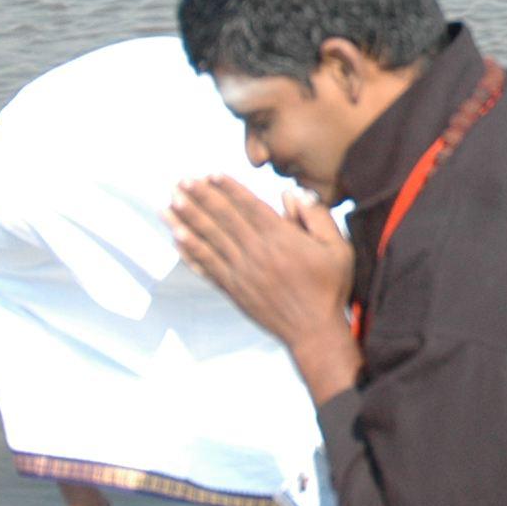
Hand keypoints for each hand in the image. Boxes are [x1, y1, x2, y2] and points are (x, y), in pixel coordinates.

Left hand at [168, 177, 352, 357]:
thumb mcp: (338, 248)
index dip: (228, 189)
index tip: (209, 174)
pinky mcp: (234, 289)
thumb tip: (292, 194)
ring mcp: (242, 272)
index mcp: (282, 238)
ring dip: (187, 220)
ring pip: (209, 240)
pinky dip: (190, 251)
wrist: (313, 331)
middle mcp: (257, 252)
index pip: (249, 206)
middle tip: (181, 181)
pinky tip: (176, 238)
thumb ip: (317, 217)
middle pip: (223, 219)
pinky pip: (207, 266)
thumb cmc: (329, 288)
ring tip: (168, 204)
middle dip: (200, 198)